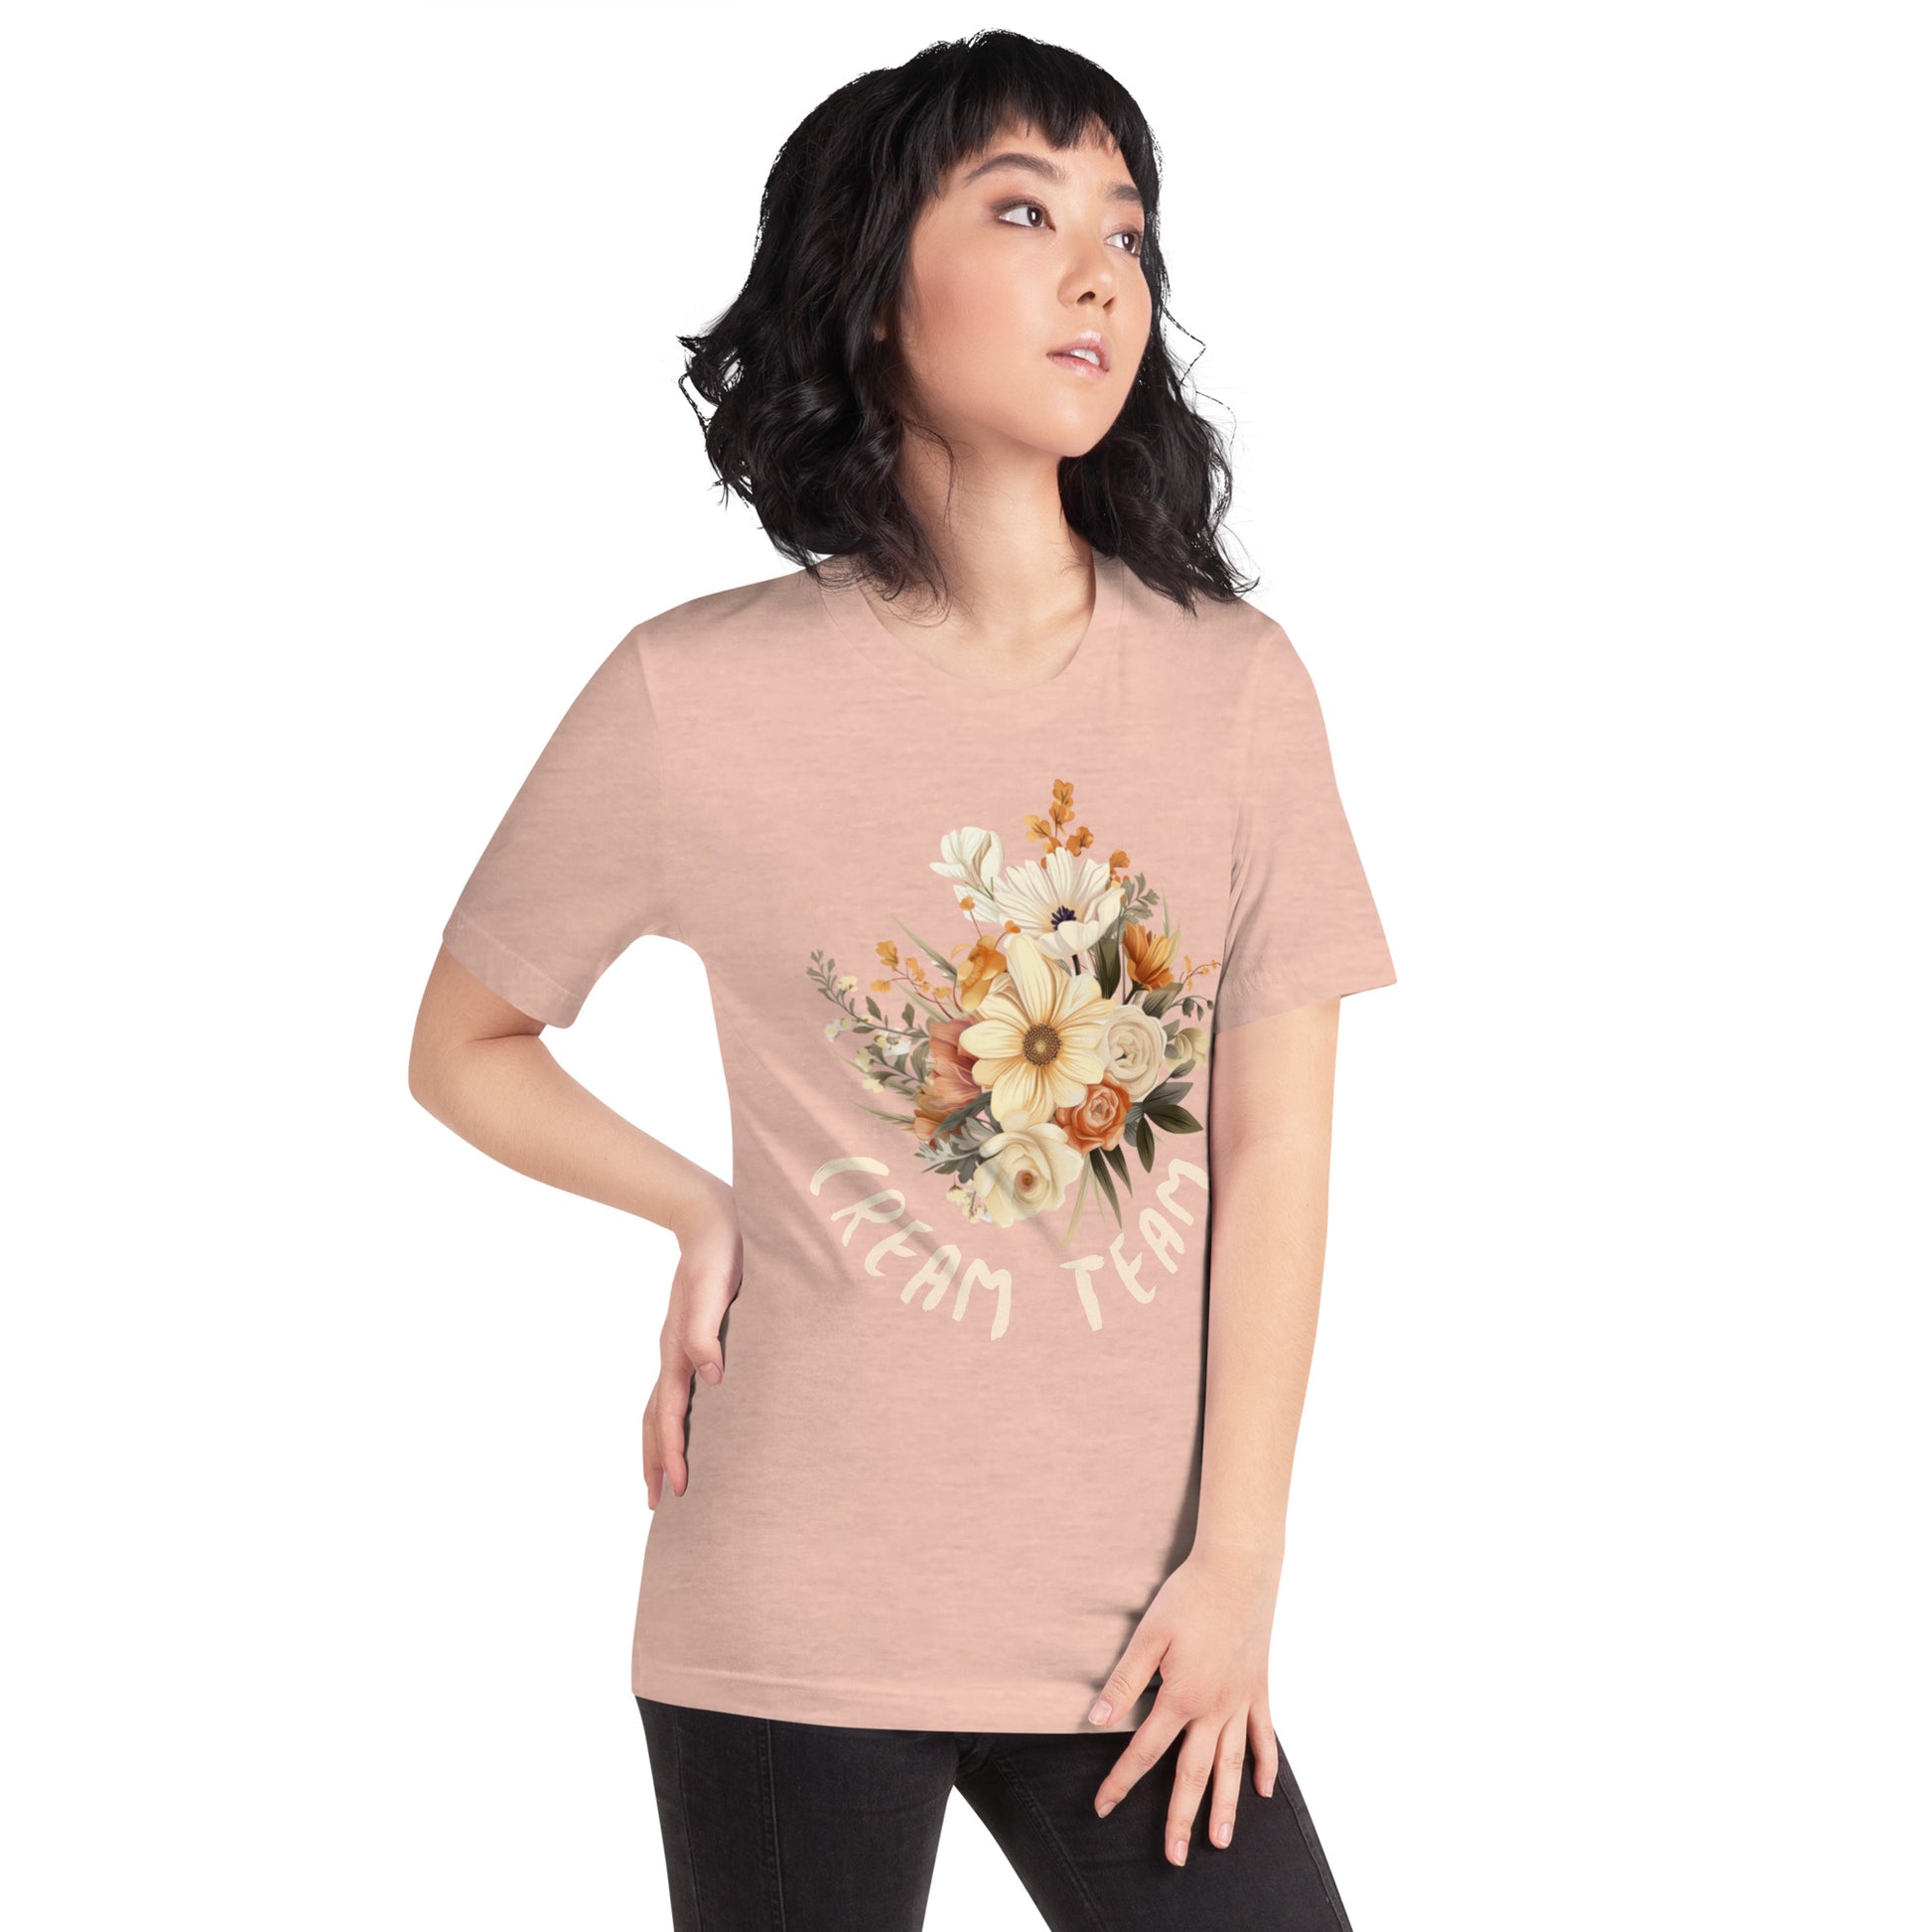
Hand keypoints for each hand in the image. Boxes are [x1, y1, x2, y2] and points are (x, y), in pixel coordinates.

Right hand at [642, 1181, 741, 1509]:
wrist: (712, 1219)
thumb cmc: (719, 1253)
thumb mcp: (714, 1288)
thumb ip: (707, 1331)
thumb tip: (713, 1378)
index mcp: (678, 1348)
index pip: (671, 1412)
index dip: (673, 1451)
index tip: (679, 1487)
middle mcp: (674, 1352)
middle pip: (655, 1418)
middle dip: (654, 1460)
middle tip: (658, 1503)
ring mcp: (680, 1346)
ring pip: (662, 1406)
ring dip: (660, 1443)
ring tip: (664, 1476)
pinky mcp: (693, 1337)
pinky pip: (676, 1388)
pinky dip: (674, 1416)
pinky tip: (691, 1424)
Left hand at [1086, 1539, 1282, 1863]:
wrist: (1239, 1568)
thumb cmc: (1188, 1596)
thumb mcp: (1147, 1635)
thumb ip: (1124, 1682)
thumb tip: (1096, 1721)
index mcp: (1181, 1698)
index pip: (1144, 1751)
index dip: (1120, 1781)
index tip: (1102, 1808)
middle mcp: (1214, 1709)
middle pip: (1194, 1774)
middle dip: (1180, 1817)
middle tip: (1175, 1857)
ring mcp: (1241, 1701)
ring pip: (1232, 1765)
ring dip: (1225, 1805)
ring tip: (1220, 1841)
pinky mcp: (1260, 1688)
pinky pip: (1265, 1736)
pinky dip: (1266, 1764)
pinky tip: (1265, 1791)